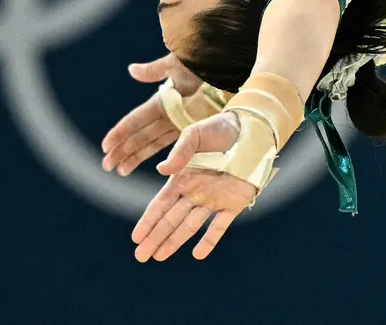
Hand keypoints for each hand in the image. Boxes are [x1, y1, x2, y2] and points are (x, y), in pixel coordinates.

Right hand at [100, 55, 200, 175]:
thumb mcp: (176, 65)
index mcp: (160, 101)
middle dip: (122, 151)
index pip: (135, 121)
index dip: (120, 134)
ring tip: (122, 171)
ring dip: (136, 158)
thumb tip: (131, 70)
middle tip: (107, 166)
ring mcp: (179, 123)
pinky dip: (162, 158)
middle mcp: (167, 114)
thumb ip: (154, 71)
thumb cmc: (201, 63)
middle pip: (139, 137)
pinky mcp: (194, 130)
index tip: (106, 146)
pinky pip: (173, 147)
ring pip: (152, 145)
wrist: (228, 68)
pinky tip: (155, 168)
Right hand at [132, 113, 255, 260]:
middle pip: (170, 220)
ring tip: (159, 257)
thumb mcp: (194, 135)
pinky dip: (209, 240)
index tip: (136, 237)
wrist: (249, 132)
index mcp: (181, 177)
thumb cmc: (218, 130)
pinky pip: (219, 226)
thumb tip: (161, 170)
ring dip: (174, 242)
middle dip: (155, 238)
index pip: (160, 204)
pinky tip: (198, 254)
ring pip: (189, 227)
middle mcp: (194, 192)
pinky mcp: (233, 204)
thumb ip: (179, 152)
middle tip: (141, 256)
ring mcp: (213, 200)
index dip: (148, 221)